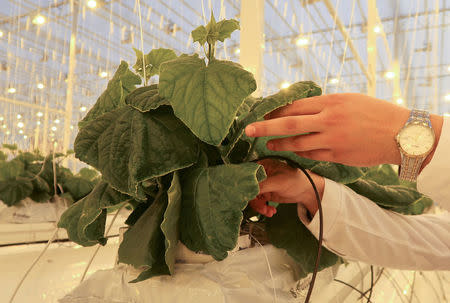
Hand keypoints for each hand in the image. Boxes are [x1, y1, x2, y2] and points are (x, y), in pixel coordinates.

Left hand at [245, 93, 442, 166]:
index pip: (295, 105)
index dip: (276, 111)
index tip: (262, 114)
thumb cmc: (375, 113)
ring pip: (297, 143)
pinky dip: (299, 153)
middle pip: (289, 124)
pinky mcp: (337, 156)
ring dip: (280, 144)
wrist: (401, 134)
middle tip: (249, 131)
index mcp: (331, 102)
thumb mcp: (349, 100)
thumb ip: (325, 105)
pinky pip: (311, 155)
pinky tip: (291, 152)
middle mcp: (328, 120)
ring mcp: (332, 140)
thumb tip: (301, 108)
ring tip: (268, 145)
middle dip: (266, 127)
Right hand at [249, 159, 323, 216]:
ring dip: (260, 206)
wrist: (307, 191)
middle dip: (254, 200)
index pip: (246, 175)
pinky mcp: (265, 194)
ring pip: (252, 197)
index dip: (244, 185)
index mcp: (261, 166)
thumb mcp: (277, 182)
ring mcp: (262, 185)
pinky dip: (263, 208)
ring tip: (268, 211)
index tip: (245, 195)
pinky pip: (258, 203)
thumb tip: (247, 190)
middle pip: (248, 188)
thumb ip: (261, 186)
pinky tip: (271, 211)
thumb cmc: (296, 179)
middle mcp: (260, 175)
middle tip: (261, 207)